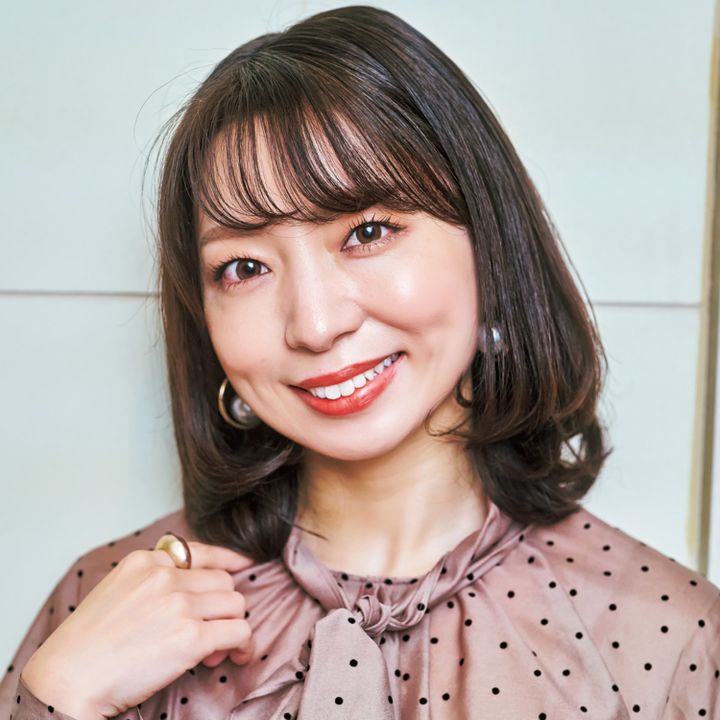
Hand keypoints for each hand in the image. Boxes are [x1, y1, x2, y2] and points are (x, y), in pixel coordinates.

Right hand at [22, 541, 255, 718]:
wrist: (67, 681)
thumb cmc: (86, 646)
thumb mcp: (117, 590)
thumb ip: (153, 580)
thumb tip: (196, 589)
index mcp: (145, 561)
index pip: (201, 552)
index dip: (227, 560)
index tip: (241, 565)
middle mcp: (165, 577)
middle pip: (222, 582)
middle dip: (222, 606)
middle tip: (211, 632)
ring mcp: (179, 605)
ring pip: (235, 604)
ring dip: (232, 626)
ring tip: (216, 650)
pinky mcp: (191, 637)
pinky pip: (239, 631)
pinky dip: (243, 645)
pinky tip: (237, 656)